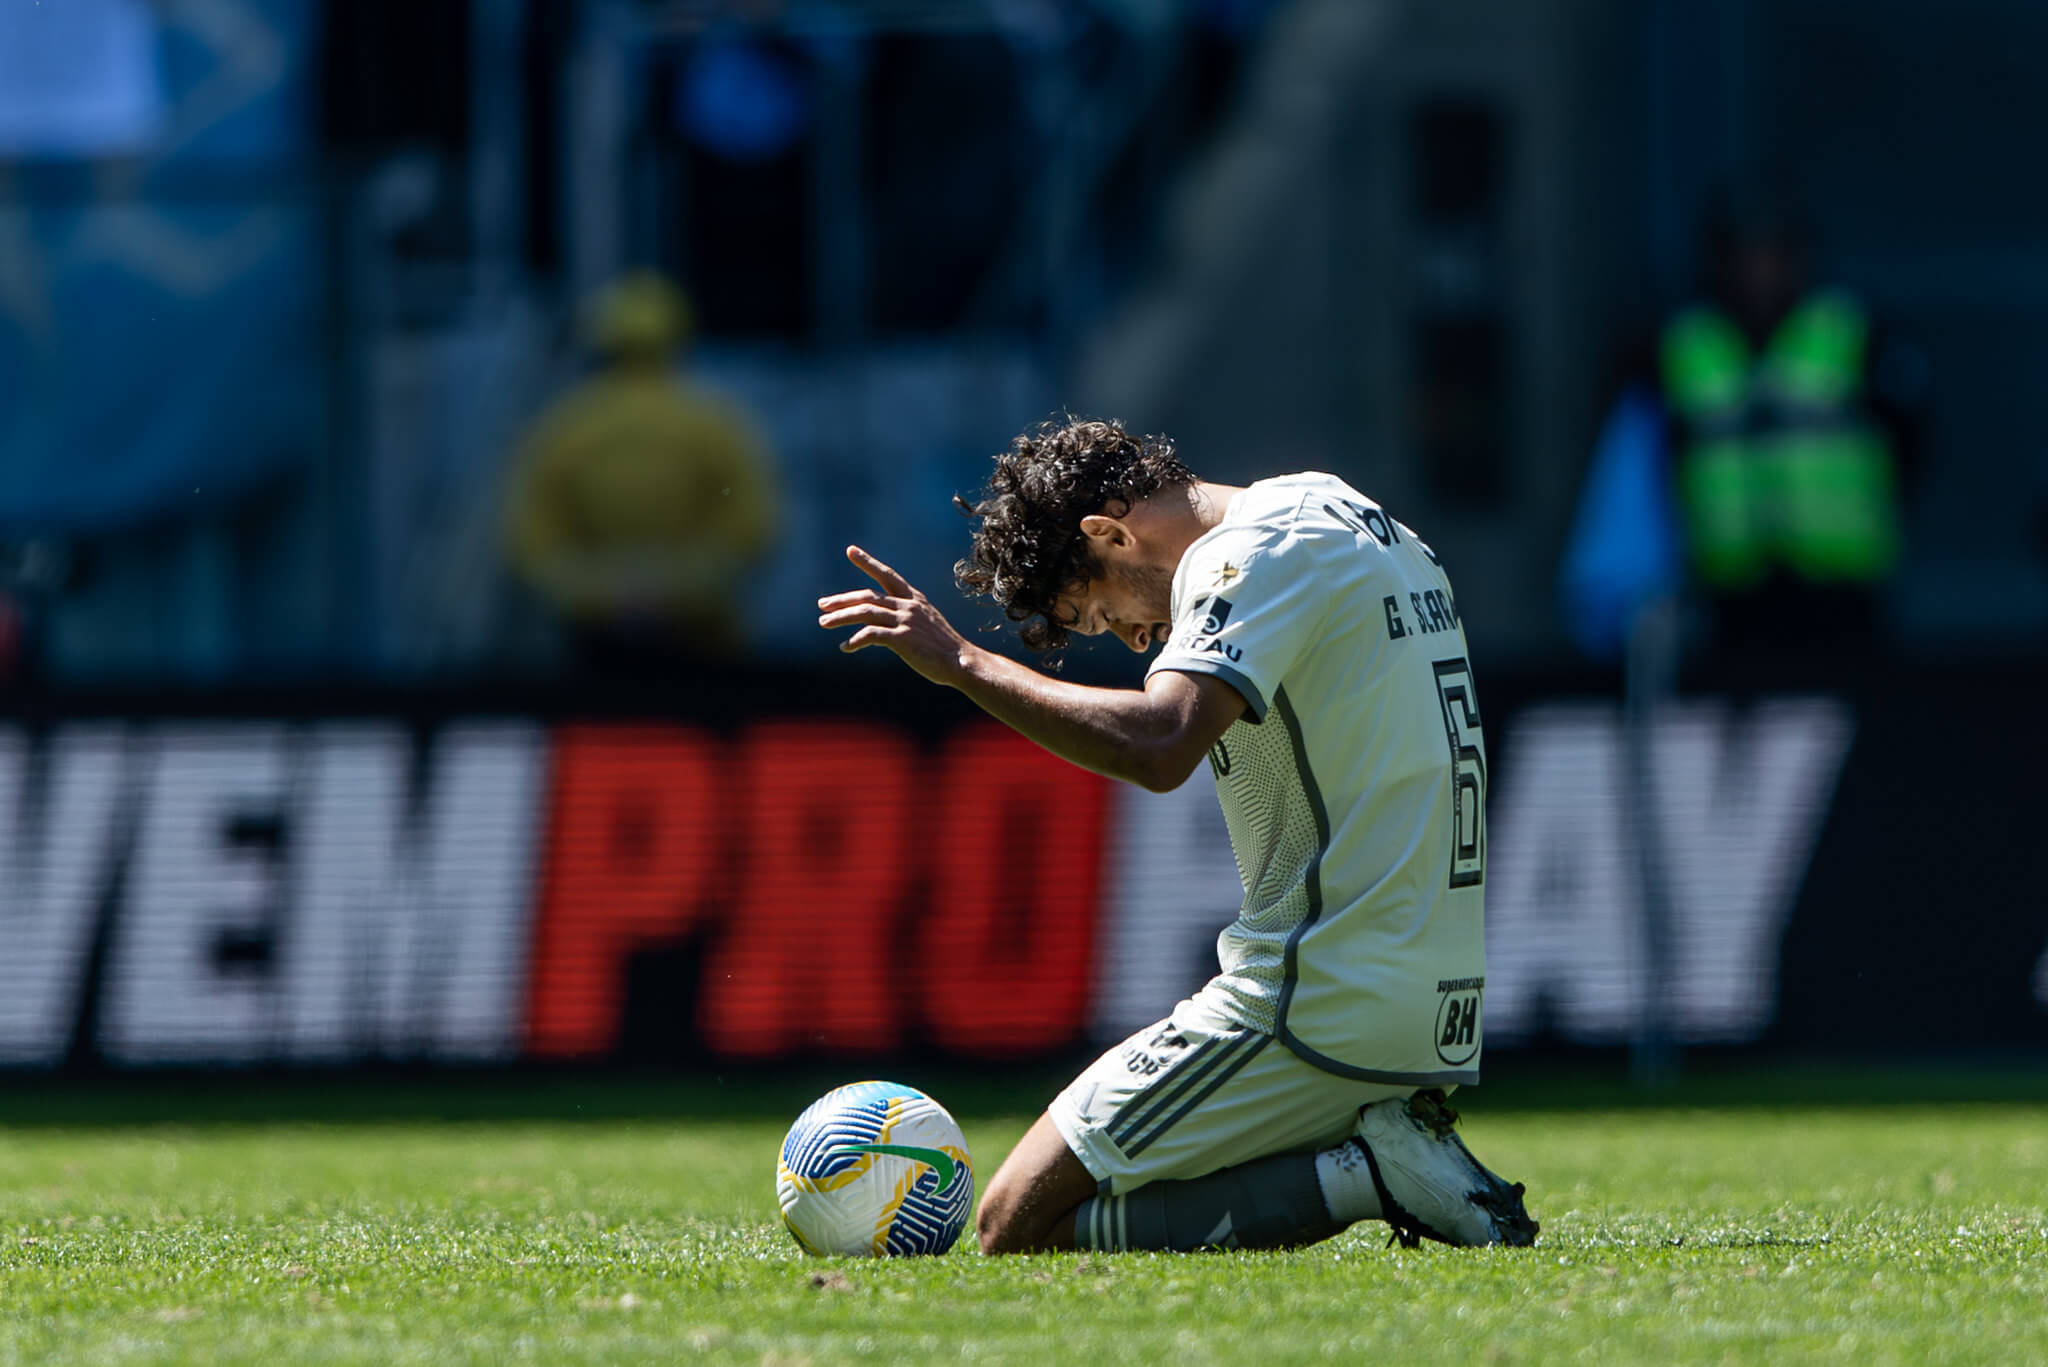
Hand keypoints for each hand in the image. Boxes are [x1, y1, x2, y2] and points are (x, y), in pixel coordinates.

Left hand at [817, 546, 973, 686]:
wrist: (961, 662)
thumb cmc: (944, 648)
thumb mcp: (926, 624)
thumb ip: (907, 617)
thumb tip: (886, 623)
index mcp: (914, 599)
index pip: (887, 575)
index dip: (868, 562)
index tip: (851, 551)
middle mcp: (908, 606)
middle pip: (868, 596)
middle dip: (842, 599)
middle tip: (822, 604)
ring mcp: (905, 621)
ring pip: (865, 612)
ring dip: (841, 617)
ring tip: (823, 623)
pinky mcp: (902, 639)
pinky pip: (871, 635)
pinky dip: (854, 640)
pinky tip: (845, 647)